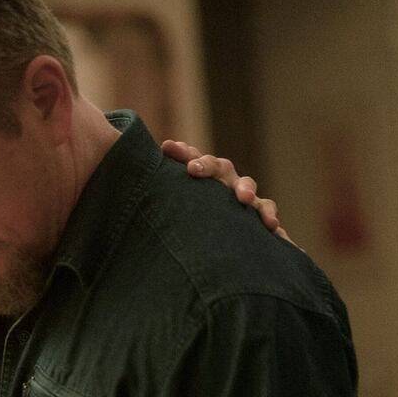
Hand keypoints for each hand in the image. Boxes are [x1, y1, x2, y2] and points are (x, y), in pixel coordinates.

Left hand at [161, 140, 291, 241]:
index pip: (191, 158)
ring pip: (246, 186)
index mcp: (200, 177)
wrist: (217, 248)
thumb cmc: (185, 227)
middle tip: (194, 169)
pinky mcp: (259, 215)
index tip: (166, 148)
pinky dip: (269, 215)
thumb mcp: (169, 213)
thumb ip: (156, 197)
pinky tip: (272, 226)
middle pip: (218, 166)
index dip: (181, 151)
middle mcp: (222, 182)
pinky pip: (267, 211)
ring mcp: (242, 197)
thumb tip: (125, 188)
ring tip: (243, 199)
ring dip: (245, 189)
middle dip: (207, 166)